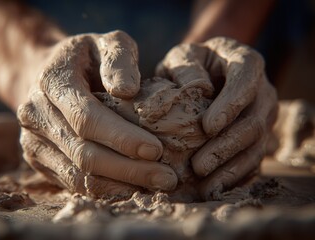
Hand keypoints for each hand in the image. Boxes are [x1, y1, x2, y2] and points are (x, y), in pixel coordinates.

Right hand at [17, 30, 176, 194]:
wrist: (46, 72)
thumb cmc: (87, 58)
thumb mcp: (106, 43)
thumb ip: (119, 59)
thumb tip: (128, 91)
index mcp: (52, 82)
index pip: (86, 118)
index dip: (121, 137)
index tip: (156, 150)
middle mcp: (36, 114)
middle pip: (83, 153)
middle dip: (128, 169)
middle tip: (166, 178)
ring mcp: (33, 140)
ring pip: (77, 175)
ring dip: (119, 185)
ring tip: (155, 187)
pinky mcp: (37, 157)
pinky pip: (71, 182)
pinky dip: (103, 190)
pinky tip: (131, 188)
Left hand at [156, 37, 276, 199]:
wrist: (207, 70)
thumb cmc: (192, 63)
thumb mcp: (183, 55)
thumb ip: (185, 65)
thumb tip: (195, 87)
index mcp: (246, 62)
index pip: (245, 82)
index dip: (230, 105)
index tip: (207, 127)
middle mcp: (263, 90)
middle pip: (253, 121)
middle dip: (226, 146)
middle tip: (198, 166)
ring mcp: (265, 115)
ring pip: (256, 146)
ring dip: (231, 167)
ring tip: (205, 184)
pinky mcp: (260, 136)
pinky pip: (253, 159)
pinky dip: (235, 175)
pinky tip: (215, 187)